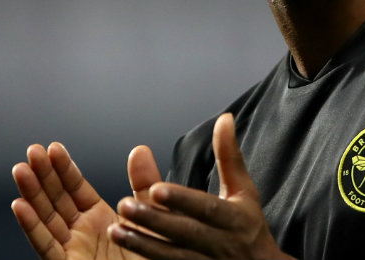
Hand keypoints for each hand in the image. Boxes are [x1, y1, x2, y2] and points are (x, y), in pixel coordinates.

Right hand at [12, 142, 161, 259]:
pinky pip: (47, 246)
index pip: (76, 188)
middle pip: (56, 199)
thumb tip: (140, 150)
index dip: (64, 168)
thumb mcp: (150, 216)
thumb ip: (144, 184)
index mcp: (99, 218)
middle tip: (32, 151)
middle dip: (43, 175)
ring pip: (46, 218)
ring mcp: (74, 249)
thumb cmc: (154, 259)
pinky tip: (21, 206)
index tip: (53, 148)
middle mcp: (82, 232)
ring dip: (31, 194)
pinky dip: (32, 227)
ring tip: (21, 170)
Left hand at [109, 113, 293, 259]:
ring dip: (143, 244)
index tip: (157, 189)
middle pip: (186, 233)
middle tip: (125, 205)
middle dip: (155, 221)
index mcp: (233, 218)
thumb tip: (225, 118)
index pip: (207, 209)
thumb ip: (229, 156)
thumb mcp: (243, 192)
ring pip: (174, 257)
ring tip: (116, 230)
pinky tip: (127, 247)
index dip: (183, 200)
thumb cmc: (248, 227)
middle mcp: (220, 244)